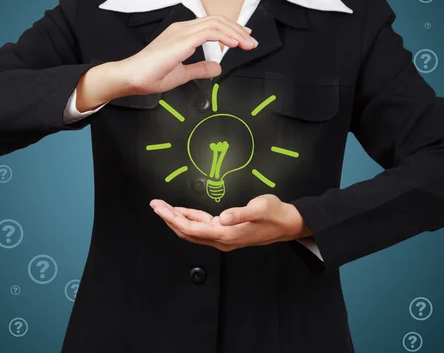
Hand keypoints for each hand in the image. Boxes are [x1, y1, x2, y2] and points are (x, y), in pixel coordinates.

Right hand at [124, 15, 257, 94]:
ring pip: (216, 24)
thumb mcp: (183, 74)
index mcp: (181, 34)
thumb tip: (217, 68)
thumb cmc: (150, 76)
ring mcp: (182, 32)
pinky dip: (224, 36)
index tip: (243, 39)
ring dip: (235, 33)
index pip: (211, 25)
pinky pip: (209, 32)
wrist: (133, 78)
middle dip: (238, 30)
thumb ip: (200, 69)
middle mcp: (182, 29)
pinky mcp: (182, 39)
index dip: (230, 30)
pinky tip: (234, 44)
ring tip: (247, 44)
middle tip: (251, 42)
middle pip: (217, 21)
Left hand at [149, 194, 312, 251]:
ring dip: (177, 219)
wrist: (288, 224)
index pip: (191, 229)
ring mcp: (223, 238)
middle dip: (168, 218)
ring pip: (193, 231)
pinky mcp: (226, 232)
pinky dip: (190, 219)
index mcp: (226, 234)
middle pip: (187, 232)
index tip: (159, 207)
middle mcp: (221, 240)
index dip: (172, 218)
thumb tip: (222, 217)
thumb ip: (240, 213)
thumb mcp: (260, 208)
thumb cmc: (275, 214)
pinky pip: (202, 227)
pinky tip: (182, 212)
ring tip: (163, 207)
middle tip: (155, 204)